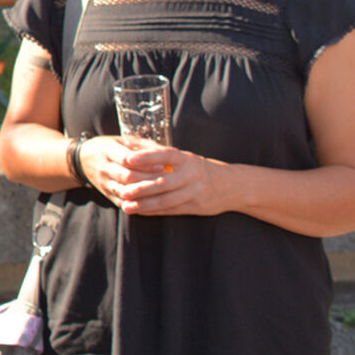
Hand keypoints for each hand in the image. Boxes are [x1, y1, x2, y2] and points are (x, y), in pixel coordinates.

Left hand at [115, 144, 231, 216]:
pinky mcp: (196, 207)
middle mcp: (192, 175)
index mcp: (187, 159)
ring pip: (166, 200)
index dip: (147, 156)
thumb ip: (157, 151)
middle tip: (122, 191)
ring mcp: (195, 192)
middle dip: (142, 188)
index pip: (166, 154)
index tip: (127, 159)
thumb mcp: (183, 156)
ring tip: (126, 206)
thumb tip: (128, 143)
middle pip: (164, 182)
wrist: (232, 186)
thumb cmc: (198, 168)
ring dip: (145, 204)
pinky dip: (154, 211)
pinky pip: (171, 210)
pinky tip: (139, 211)